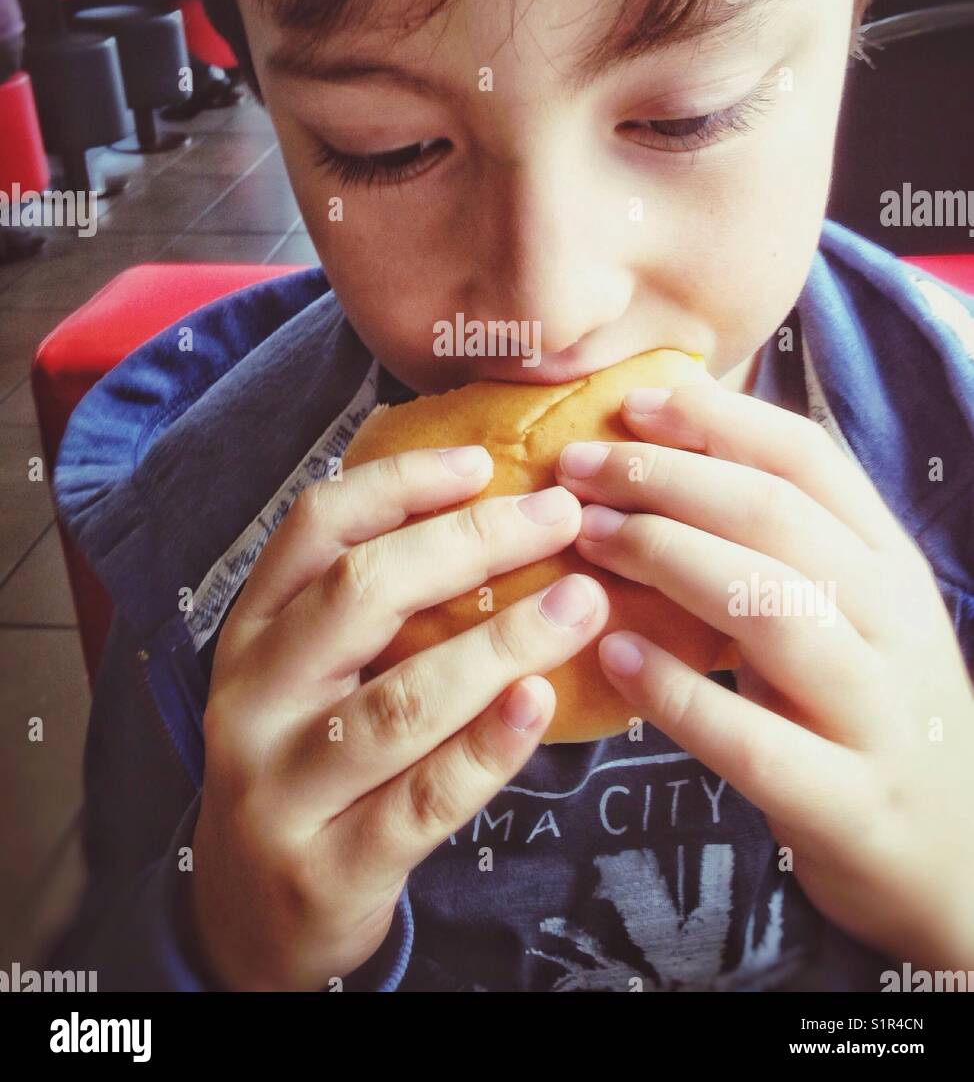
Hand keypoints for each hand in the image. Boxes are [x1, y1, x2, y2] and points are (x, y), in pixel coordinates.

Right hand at [190, 446, 607, 989]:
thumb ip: (371, 602)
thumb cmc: (307, 761)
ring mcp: (283, 788)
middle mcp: (255, 699)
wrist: (254, 915)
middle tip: (560, 516)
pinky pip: (421, 799)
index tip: (483, 462)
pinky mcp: (329, 867)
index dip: (400, 483)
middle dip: (471, 543)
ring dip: (502, 643)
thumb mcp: (308, 671)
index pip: (315, 527)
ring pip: (401, 700)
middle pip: (361, 594)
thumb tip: (492, 504)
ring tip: (581, 603)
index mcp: (252, 631)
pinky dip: (487, 747)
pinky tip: (540, 702)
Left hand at [554, 377, 973, 971]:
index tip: (632, 403)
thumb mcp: (849, 616)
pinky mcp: (848, 801)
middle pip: (778, 518)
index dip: (715, 420)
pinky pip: (753, 739)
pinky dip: (676, 691)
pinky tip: (610, 656)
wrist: (959, 858)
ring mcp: (879, 714)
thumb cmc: (869, 713)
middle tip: (578, 469)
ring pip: (772, 608)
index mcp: (889, 564)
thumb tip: (668, 456)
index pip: (807, 459)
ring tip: (588, 538)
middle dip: (666, 478)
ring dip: (667, 559)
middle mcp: (894, 623)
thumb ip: (780, 547)